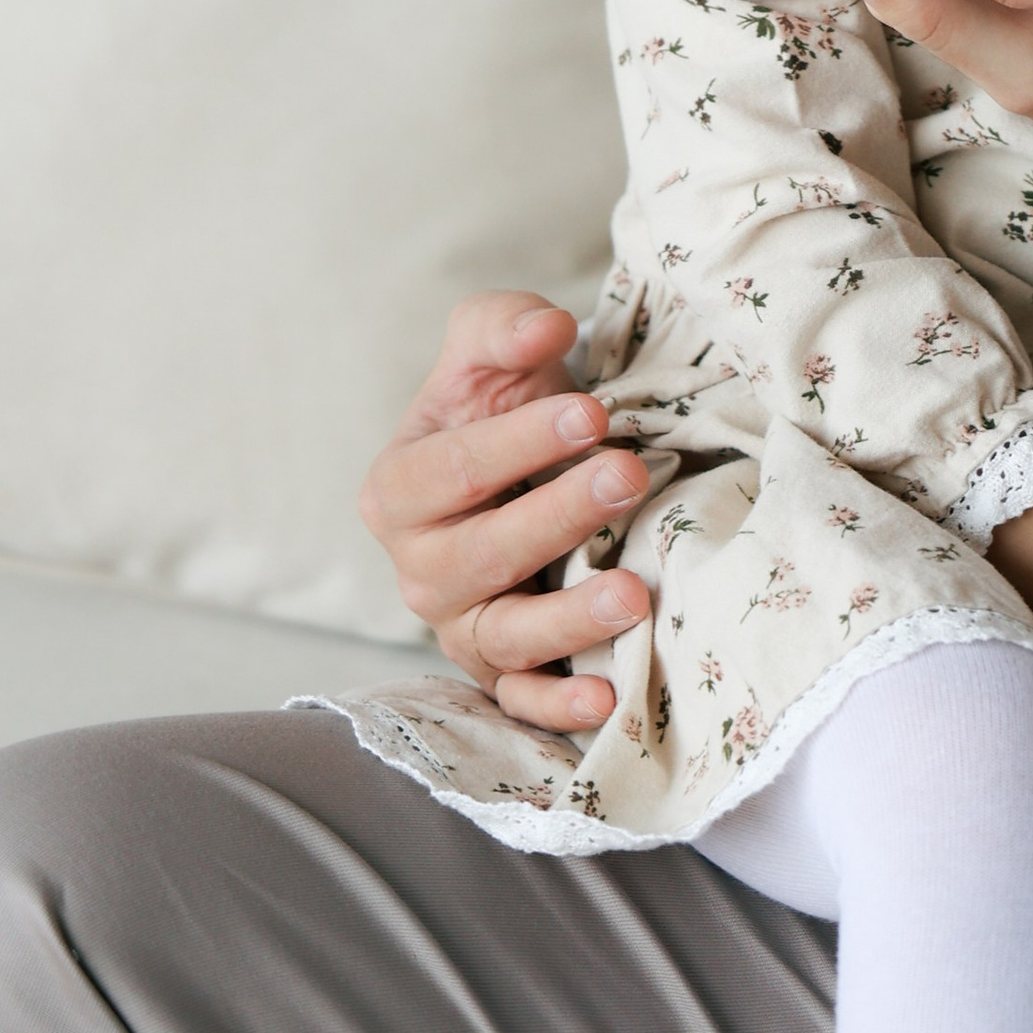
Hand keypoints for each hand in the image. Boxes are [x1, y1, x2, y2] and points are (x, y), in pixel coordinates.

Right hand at [357, 291, 652, 731]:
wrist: (525, 468)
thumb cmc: (503, 407)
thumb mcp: (490, 351)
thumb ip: (503, 326)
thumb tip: (545, 329)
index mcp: (397, 490)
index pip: (451, 469)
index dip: (520, 442)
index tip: (594, 412)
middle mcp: (419, 568)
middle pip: (480, 554)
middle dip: (556, 516)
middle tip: (628, 475)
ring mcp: (459, 626)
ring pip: (503, 636)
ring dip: (568, 619)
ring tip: (634, 592)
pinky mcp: (502, 671)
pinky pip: (521, 700)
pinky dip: (557, 707)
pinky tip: (608, 697)